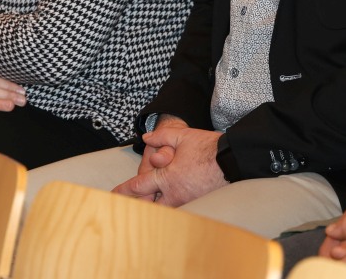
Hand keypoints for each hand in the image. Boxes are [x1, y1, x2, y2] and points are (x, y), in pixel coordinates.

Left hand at [111, 125, 225, 206]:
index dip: (124, 191)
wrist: (233, 159)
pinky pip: (179, 210)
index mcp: (167, 177)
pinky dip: (170, 209)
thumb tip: (146, 138)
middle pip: (149, 207)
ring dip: (154, 208)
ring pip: (164, 210)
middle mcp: (175, 193)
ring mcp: (187, 201)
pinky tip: (167, 208)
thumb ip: (161, 135)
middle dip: (137, 207)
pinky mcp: (198, 204)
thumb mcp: (183, 136)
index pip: (139, 186)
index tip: (113, 195)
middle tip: (125, 207)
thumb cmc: (208, 147)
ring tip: (145, 207)